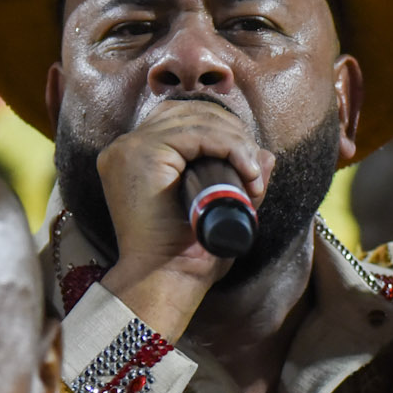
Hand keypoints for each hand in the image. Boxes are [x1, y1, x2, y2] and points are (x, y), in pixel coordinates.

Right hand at [93, 99, 272, 340]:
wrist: (166, 280)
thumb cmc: (187, 254)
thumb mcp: (218, 208)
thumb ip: (240, 180)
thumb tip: (267, 155)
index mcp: (135, 156)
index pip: (183, 120)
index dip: (221, 131)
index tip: (249, 164)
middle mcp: (126, 147)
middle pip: (190, 112)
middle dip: (232, 132)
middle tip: (254, 168)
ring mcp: (129, 147)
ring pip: (197, 120)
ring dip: (235, 141)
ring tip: (252, 173)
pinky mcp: (140, 153)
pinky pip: (197, 133)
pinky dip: (229, 145)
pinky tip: (246, 168)